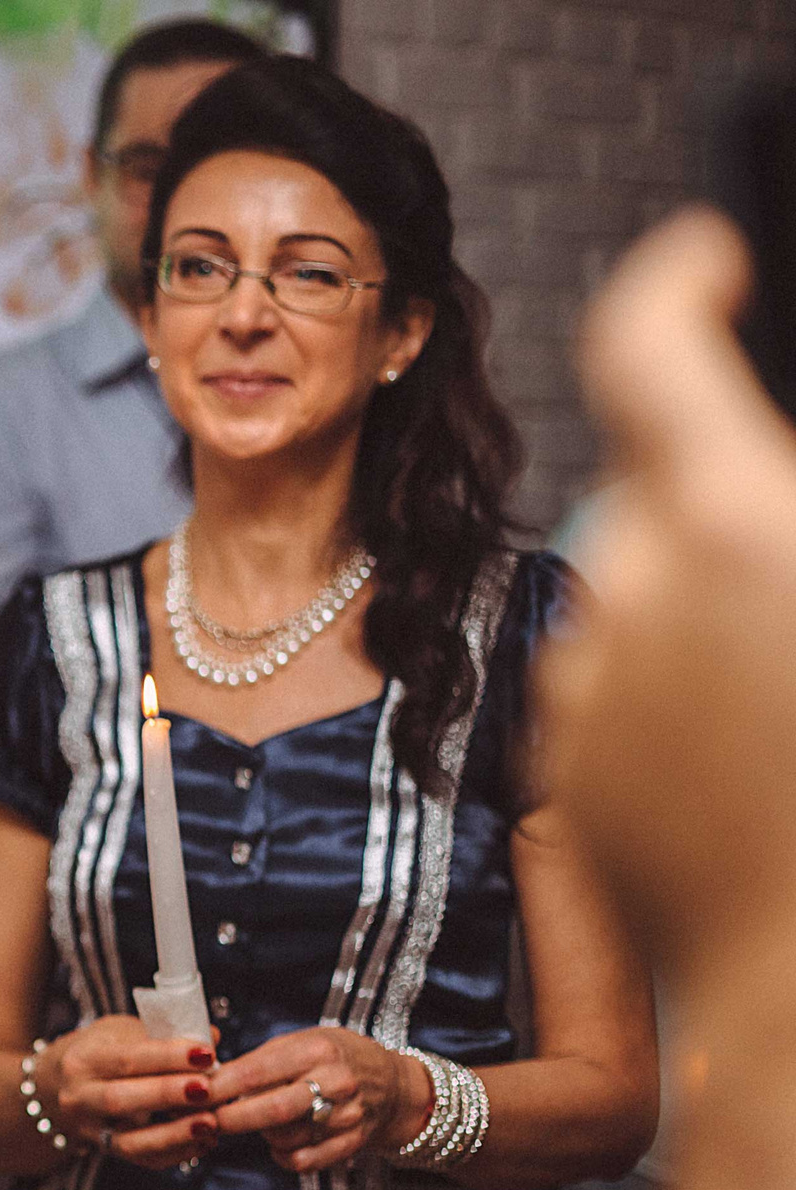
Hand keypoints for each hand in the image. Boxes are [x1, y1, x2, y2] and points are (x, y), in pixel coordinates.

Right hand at [38, 1016, 216, 1169]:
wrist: (53, 1086)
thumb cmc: (96, 1051)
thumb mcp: (118, 1031)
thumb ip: (161, 1034)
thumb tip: (211, 1037)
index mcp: (82, 1060)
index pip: (126, 1058)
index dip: (167, 1056)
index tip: (205, 1053)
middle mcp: (79, 1097)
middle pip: (122, 1100)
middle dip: (168, 1095)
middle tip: (208, 1089)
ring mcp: (90, 1129)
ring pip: (130, 1140)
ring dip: (174, 1134)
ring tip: (210, 1124)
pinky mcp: (105, 1150)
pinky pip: (142, 1159)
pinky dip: (175, 1152)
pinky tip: (203, 1141)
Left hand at [203, 1026, 425, 1173]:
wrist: (392, 1084)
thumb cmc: (335, 1057)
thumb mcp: (303, 1041)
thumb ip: (261, 1060)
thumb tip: (211, 1078)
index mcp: (318, 1050)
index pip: (258, 1071)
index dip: (221, 1086)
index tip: (195, 1092)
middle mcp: (337, 1083)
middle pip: (273, 1110)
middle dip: (232, 1118)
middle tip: (207, 1119)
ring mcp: (348, 1117)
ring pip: (286, 1138)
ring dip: (260, 1134)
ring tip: (256, 1120)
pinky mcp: (352, 1144)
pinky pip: (304, 1161)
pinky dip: (282, 1157)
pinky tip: (278, 1143)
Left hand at [545, 207, 795, 992]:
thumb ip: (782, 516)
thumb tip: (759, 486)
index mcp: (733, 524)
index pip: (645, 348)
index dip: (671, 289)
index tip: (697, 264)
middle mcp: (630, 590)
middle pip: (665, 498)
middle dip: (731, 518)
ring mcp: (587, 687)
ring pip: (644, 607)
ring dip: (707, 625)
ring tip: (789, 717)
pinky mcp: (566, 773)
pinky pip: (622, 698)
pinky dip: (677, 707)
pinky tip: (750, 775)